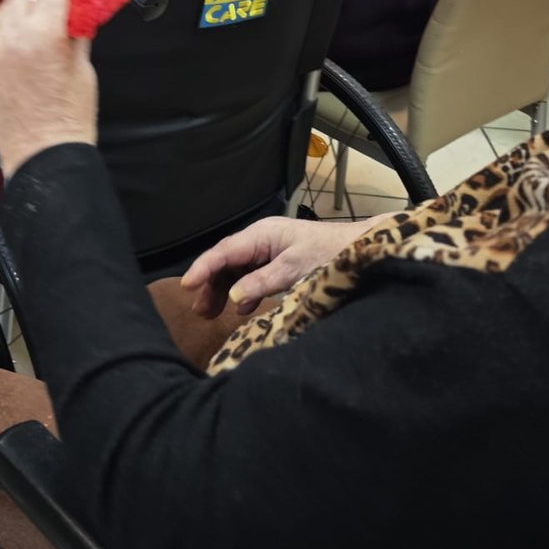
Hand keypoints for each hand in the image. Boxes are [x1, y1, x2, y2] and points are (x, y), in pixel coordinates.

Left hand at [0, 0, 96, 177]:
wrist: (44, 154)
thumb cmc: (68, 119)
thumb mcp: (84, 70)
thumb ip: (76, 35)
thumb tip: (75, 15)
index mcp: (45, 34)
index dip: (60, 0)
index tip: (63, 7)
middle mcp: (11, 39)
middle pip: (20, 2)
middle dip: (34, 12)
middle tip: (45, 32)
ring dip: (7, 23)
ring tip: (19, 42)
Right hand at [180, 213, 391, 318]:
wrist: (363, 250)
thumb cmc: (331, 254)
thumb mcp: (296, 269)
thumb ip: (263, 282)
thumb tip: (233, 297)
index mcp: (263, 235)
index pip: (224, 251)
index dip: (203, 268)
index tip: (185, 286)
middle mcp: (262, 240)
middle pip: (227, 261)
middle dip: (210, 284)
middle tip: (198, 310)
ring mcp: (271, 251)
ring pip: (237, 270)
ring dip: (223, 290)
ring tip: (210, 313)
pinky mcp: (280, 264)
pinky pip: (253, 277)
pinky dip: (243, 293)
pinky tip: (241, 309)